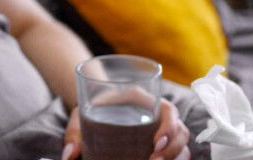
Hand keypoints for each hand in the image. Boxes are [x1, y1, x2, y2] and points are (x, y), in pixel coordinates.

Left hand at [60, 100, 189, 159]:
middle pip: (180, 129)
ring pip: (182, 143)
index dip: (169, 126)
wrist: (94, 110)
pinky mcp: (161, 144)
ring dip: (176, 157)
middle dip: (172, 149)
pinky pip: (178, 152)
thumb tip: (69, 155)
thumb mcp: (82, 116)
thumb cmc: (91, 108)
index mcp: (142, 98)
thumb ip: (75, 133)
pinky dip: (175, 159)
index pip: (168, 109)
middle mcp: (157, 112)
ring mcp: (162, 129)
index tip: (155, 143)